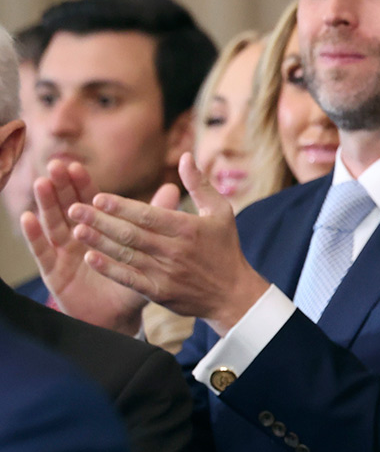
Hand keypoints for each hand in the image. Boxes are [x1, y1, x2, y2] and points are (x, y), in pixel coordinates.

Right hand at [21, 159, 149, 334]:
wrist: (119, 316)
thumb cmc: (133, 280)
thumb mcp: (146, 249)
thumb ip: (156, 219)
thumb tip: (173, 188)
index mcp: (100, 229)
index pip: (90, 201)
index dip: (82, 184)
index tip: (76, 166)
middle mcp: (78, 237)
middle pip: (68, 207)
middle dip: (62, 187)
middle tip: (56, 166)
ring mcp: (63, 253)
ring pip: (54, 224)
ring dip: (47, 204)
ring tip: (43, 184)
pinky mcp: (53, 272)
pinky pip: (42, 252)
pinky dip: (34, 235)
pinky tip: (28, 218)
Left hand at [66, 153, 267, 334]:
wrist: (234, 295)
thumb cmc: (226, 249)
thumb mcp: (221, 212)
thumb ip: (200, 184)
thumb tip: (185, 156)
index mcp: (188, 228)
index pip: (147, 215)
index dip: (120, 206)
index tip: (97, 197)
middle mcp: (174, 250)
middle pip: (130, 234)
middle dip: (100, 220)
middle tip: (74, 209)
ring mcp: (166, 273)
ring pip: (126, 254)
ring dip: (99, 242)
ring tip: (76, 229)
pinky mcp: (160, 293)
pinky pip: (129, 279)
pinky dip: (109, 269)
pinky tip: (90, 258)